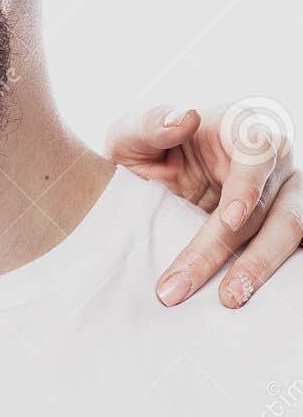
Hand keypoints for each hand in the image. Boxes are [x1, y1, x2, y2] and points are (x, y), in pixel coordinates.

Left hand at [106, 101, 299, 306]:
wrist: (146, 180)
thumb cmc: (144, 151)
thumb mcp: (130, 136)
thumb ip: (149, 124)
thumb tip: (183, 117)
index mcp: (240, 127)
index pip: (259, 151)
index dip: (248, 185)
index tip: (229, 218)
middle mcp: (272, 159)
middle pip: (272, 205)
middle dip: (244, 250)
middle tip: (219, 290)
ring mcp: (283, 192)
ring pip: (290, 230)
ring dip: (262, 267)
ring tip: (231, 299)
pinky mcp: (280, 222)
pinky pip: (291, 248)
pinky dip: (274, 271)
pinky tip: (252, 297)